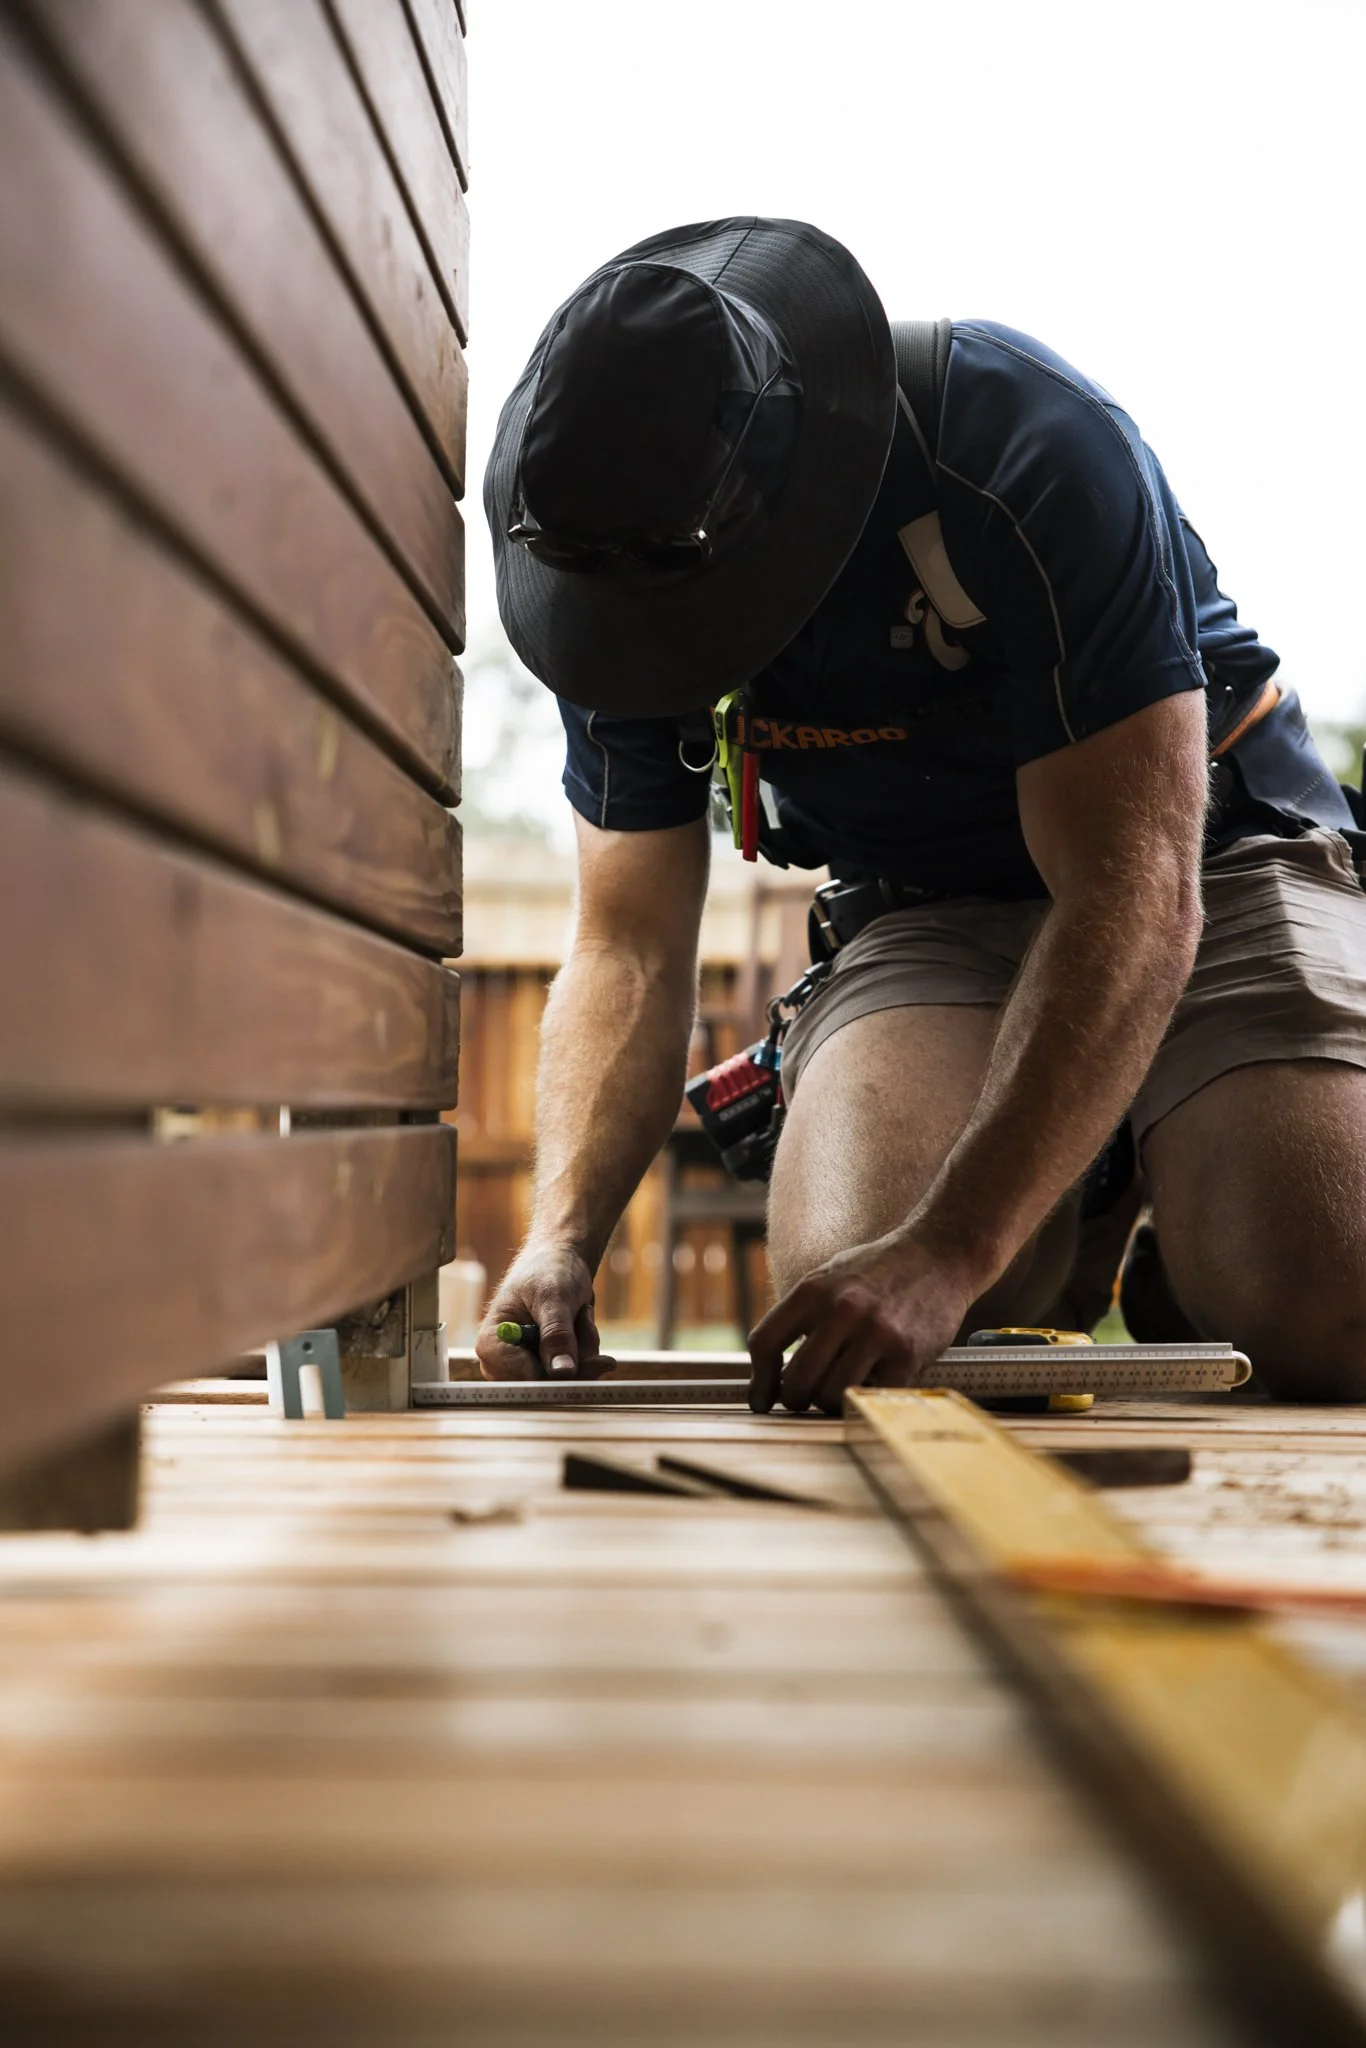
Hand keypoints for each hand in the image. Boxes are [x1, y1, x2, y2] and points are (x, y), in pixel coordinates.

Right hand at [475, 1241, 614, 1381]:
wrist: (561, 1261)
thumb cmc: (548, 1270)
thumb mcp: (553, 1296)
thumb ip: (556, 1334)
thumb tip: (562, 1373)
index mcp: (492, 1341)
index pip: (514, 1374)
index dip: (546, 1375)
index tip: (578, 1366)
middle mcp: (505, 1360)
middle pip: (542, 1383)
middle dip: (574, 1355)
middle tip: (585, 1318)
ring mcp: (528, 1365)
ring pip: (565, 1379)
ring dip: (585, 1347)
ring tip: (581, 1312)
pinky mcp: (550, 1365)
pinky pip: (578, 1373)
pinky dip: (588, 1349)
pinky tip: (582, 1322)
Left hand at [748, 1227, 979, 1416]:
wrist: (939, 1254)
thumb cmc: (880, 1270)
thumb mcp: (830, 1278)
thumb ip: (802, 1315)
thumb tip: (769, 1365)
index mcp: (812, 1290)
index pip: (765, 1343)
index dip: (758, 1379)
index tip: (760, 1398)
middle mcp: (840, 1310)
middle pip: (796, 1381)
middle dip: (795, 1400)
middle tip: (804, 1401)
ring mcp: (875, 1332)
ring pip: (831, 1395)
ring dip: (830, 1404)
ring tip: (837, 1393)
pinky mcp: (906, 1352)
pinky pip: (872, 1396)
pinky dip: (866, 1399)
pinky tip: (869, 1387)